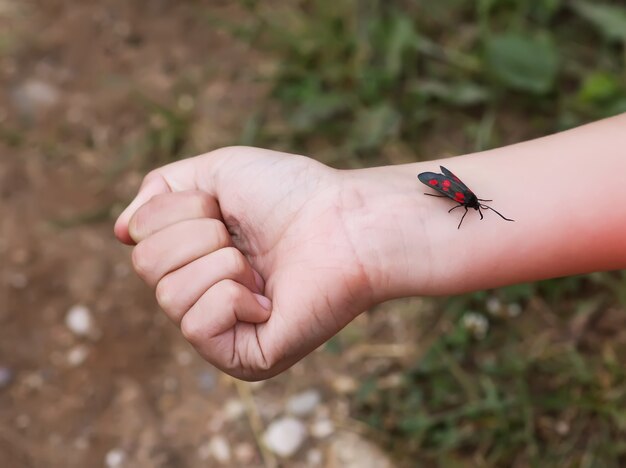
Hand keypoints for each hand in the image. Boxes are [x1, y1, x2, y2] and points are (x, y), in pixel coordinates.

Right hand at [114, 147, 392, 379]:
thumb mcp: (217, 172)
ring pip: (168, 296)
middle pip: (146, 266)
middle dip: (198, 236)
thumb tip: (121, 232)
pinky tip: (266, 298)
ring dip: (220, 264)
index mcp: (196, 253)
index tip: (224, 207)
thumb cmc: (290, 194)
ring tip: (260, 266)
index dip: (179, 210)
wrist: (346, 222)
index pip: (139, 237)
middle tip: (244, 238)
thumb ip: (161, 191)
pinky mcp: (244, 358)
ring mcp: (223, 328)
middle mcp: (203, 292)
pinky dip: (231, 297)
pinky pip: (196, 326)